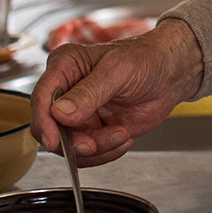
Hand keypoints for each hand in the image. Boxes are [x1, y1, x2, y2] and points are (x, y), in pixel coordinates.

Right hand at [30, 17, 204, 165]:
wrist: (170, 74)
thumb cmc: (145, 59)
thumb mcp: (118, 70)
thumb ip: (89, 92)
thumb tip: (60, 112)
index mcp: (65, 67)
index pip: (41, 97)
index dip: (44, 122)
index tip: (55, 140)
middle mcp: (66, 92)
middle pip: (51, 128)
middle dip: (73, 141)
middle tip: (94, 143)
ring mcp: (79, 114)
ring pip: (70, 146)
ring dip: (96, 148)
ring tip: (121, 134)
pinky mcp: (93, 130)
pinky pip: (88, 153)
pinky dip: (105, 152)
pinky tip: (124, 137)